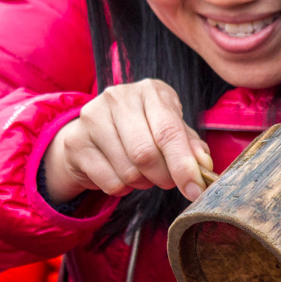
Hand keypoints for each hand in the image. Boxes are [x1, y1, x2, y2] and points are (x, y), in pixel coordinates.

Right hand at [42, 79, 212, 203]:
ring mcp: (92, 116)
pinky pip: (110, 182)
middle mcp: (119, 97)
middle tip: (166, 180)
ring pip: (128, 170)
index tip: (195, 190)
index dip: (184, 166)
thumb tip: (203, 166)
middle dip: (163, 177)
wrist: (93, 134)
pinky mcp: (76, 141)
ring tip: (141, 172)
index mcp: (150, 91)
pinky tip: (120, 174)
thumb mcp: (171, 131)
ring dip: (142, 183)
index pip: (169, 132)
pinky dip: (122, 188)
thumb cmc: (142, 131)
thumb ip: (190, 147)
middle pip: (146, 154)